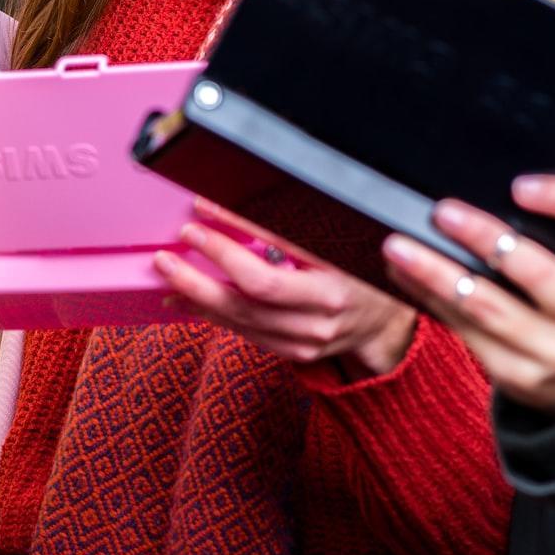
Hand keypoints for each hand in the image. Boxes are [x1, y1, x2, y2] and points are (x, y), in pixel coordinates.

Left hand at [156, 202, 417, 378]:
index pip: (272, 259)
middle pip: (249, 296)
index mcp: (335, 281)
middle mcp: (321, 315)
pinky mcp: (294, 353)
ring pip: (241, 319)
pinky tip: (187, 299)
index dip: (231, 234)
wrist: (387, 320)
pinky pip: (245, 334)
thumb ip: (296, 226)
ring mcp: (307, 340)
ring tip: (166, 272)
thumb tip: (240, 202)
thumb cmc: (362, 268)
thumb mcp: (340, 238)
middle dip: (200, 272)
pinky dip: (212, 315)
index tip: (200, 210)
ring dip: (197, 295)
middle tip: (169, 249)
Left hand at [382, 175, 554, 414]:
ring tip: (399, 246)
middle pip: (540, 274)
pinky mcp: (520, 374)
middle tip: (442, 212)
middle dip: (485, 239)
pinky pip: (466, 332)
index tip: (519, 185)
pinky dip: (429, 298)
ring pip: (491, 309)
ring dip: (438, 273)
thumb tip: (476, 186)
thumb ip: (554, 233)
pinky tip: (404, 274)